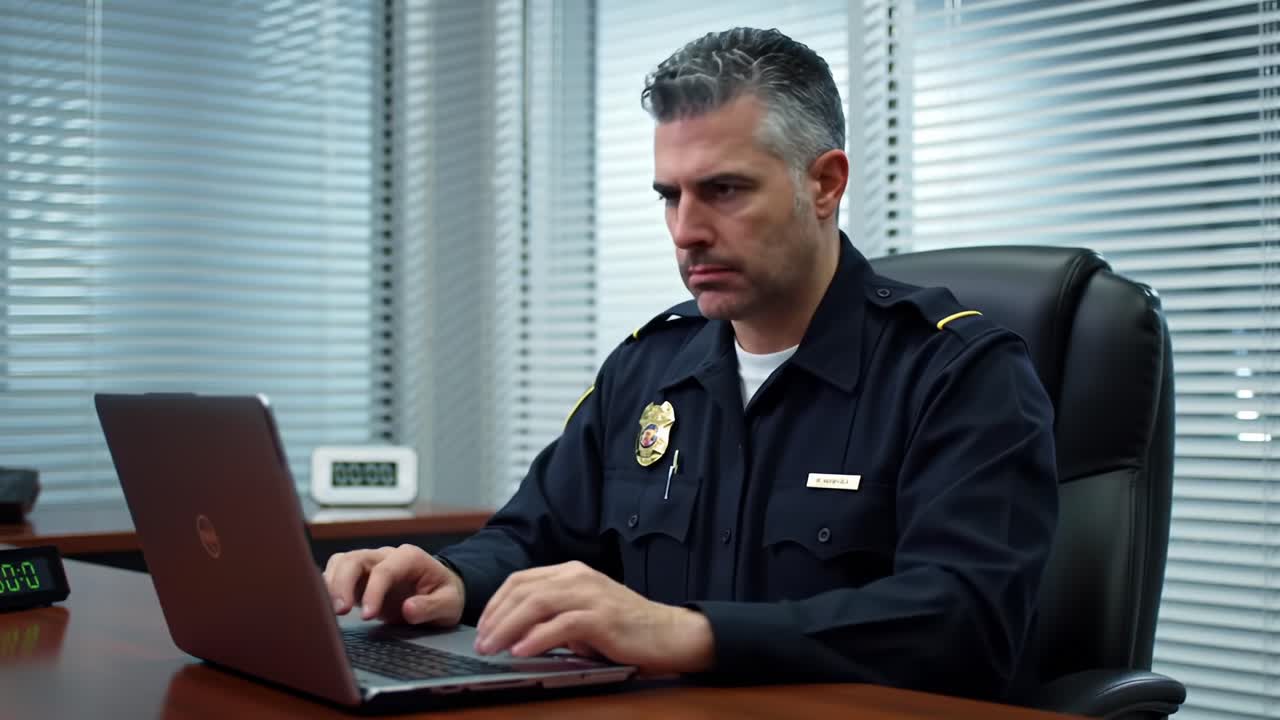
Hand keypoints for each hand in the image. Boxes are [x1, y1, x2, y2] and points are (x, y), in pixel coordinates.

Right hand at [323, 544, 464, 625]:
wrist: (440, 592)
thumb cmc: (445, 594)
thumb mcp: (449, 603)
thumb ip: (431, 606)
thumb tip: (408, 609)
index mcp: (409, 557)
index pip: (384, 570)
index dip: (373, 591)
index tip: (368, 616)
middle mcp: (386, 556)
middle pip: (355, 559)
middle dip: (343, 583)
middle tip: (340, 611)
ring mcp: (370, 565)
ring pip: (341, 563)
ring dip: (331, 584)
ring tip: (331, 611)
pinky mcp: (359, 578)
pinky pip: (337, 574)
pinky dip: (328, 587)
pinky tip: (326, 606)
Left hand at [473, 561, 713, 675]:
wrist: (669, 633)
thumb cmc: (625, 628)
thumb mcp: (582, 615)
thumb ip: (551, 616)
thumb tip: (513, 633)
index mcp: (570, 573)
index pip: (520, 581)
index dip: (496, 604)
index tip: (482, 627)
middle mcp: (578, 577)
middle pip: (523, 590)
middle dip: (496, 617)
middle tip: (481, 643)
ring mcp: (591, 594)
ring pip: (537, 604)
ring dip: (508, 627)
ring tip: (493, 648)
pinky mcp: (603, 617)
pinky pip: (562, 625)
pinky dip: (538, 638)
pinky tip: (522, 651)